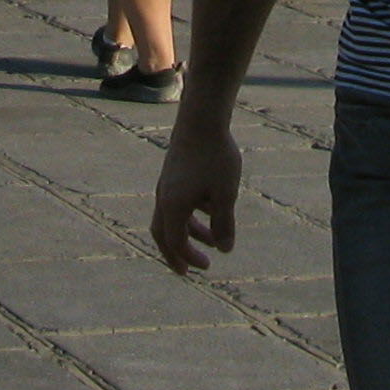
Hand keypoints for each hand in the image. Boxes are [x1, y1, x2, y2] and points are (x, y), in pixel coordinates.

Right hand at [141, 103, 255, 270]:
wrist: (201, 119)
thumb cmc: (215, 156)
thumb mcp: (225, 194)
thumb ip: (224, 224)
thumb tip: (225, 250)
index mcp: (173, 206)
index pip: (175, 242)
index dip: (190, 258)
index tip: (208, 266)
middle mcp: (164, 198)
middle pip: (163, 234)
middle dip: (176, 254)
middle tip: (187, 271)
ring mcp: (167, 185)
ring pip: (172, 218)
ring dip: (189, 234)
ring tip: (212, 243)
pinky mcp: (174, 174)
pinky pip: (177, 203)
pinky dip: (191, 215)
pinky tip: (212, 212)